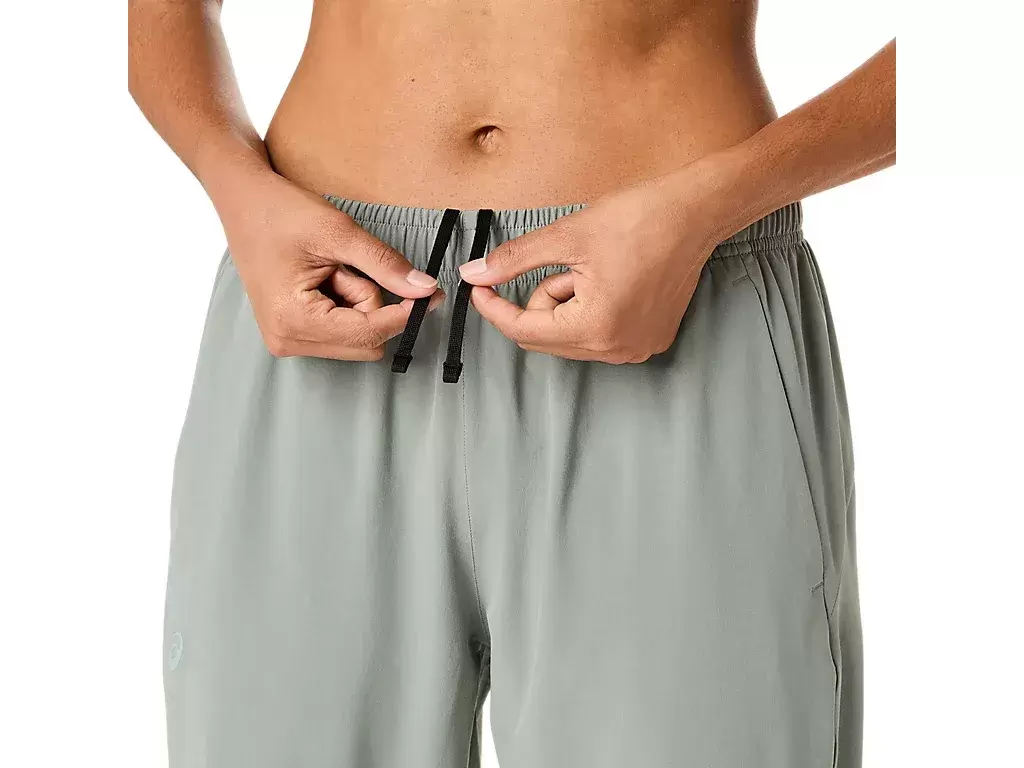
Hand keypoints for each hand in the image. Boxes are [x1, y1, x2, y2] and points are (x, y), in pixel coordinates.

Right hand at [216, 170, 441, 360]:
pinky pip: (341, 331)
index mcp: (293, 320)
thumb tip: (425, 289)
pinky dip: (347, 305)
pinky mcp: (292, 332)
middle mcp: (287, 340)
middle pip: (365, 343)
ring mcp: (287, 339)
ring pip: (357, 338)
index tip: (431, 294)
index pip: (368, 333)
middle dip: (371, 305)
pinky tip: (325, 278)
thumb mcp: (340, 232)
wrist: (243, 199)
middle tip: (348, 267)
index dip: (404, 315)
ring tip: (330, 269)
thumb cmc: (281, 211)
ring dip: (358, 303)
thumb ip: (385, 265)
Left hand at [459, 165, 732, 362]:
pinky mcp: (651, 339)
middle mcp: (619, 349)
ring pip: (571, 337)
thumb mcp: (565, 236)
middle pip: (547, 339)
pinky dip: (590, 310)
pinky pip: (599, 334)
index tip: (479, 288)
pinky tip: (610, 279)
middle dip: (541, 301)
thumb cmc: (638, 218)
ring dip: (567, 304)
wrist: (696, 212)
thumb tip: (473, 274)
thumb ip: (514, 260)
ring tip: (593, 268)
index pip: (525, 331)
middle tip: (561, 263)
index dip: (495, 308)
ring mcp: (638, 348)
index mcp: (596, 327)